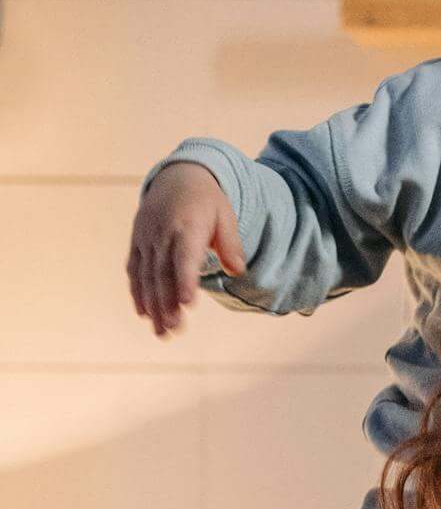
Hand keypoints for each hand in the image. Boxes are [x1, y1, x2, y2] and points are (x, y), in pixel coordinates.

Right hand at [128, 160, 244, 336]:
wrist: (177, 176)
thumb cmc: (207, 201)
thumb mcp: (225, 215)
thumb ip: (231, 244)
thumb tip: (238, 270)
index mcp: (187, 226)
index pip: (184, 257)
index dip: (184, 280)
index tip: (186, 303)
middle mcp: (162, 234)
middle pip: (163, 273)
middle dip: (167, 304)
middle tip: (174, 330)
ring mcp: (146, 239)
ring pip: (147, 276)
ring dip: (153, 306)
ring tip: (162, 333)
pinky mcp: (137, 243)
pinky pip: (135, 270)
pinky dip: (138, 292)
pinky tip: (144, 314)